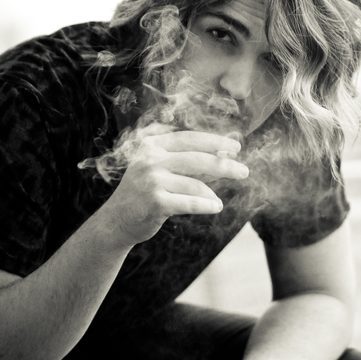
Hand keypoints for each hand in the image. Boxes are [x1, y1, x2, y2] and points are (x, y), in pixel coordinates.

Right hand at [101, 127, 247, 245]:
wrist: (116, 221)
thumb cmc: (144, 193)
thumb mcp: (159, 169)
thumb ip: (185, 160)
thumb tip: (224, 153)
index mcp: (151, 146)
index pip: (189, 138)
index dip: (215, 141)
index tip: (236, 147)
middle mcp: (150, 160)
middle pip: (197, 159)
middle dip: (225, 165)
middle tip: (244, 171)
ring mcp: (151, 180)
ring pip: (195, 184)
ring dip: (211, 194)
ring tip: (217, 202)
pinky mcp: (155, 202)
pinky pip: (190, 203)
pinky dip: (206, 205)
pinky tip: (216, 207)